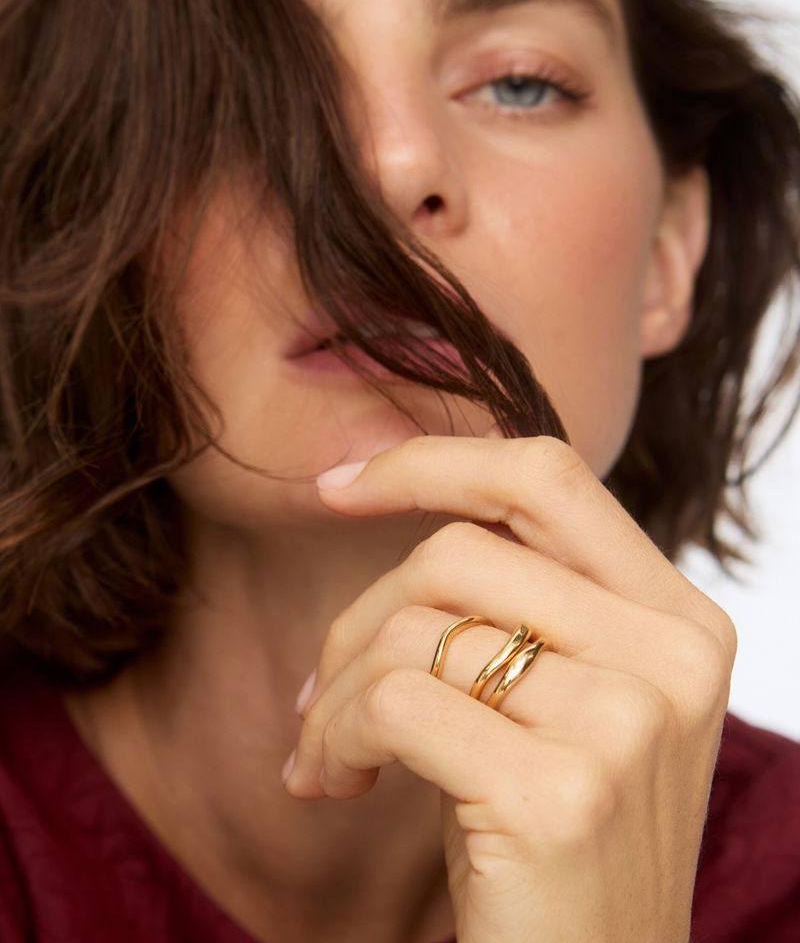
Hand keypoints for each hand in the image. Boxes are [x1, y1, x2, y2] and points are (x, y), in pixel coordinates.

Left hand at [282, 436, 735, 942]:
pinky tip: (332, 784)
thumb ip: (521, 598)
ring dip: (333, 690)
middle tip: (319, 691)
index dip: (431, 462)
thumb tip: (380, 483)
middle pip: (457, 551)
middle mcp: (671, 657)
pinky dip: (333, 734)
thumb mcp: (568, 700)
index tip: (335, 483)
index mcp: (680, 619)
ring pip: (414, 626)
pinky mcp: (557, 793)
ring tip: (324, 750)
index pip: (545, 475)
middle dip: (357, 615)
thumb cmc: (556, 840)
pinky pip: (393, 698)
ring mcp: (624, 723)